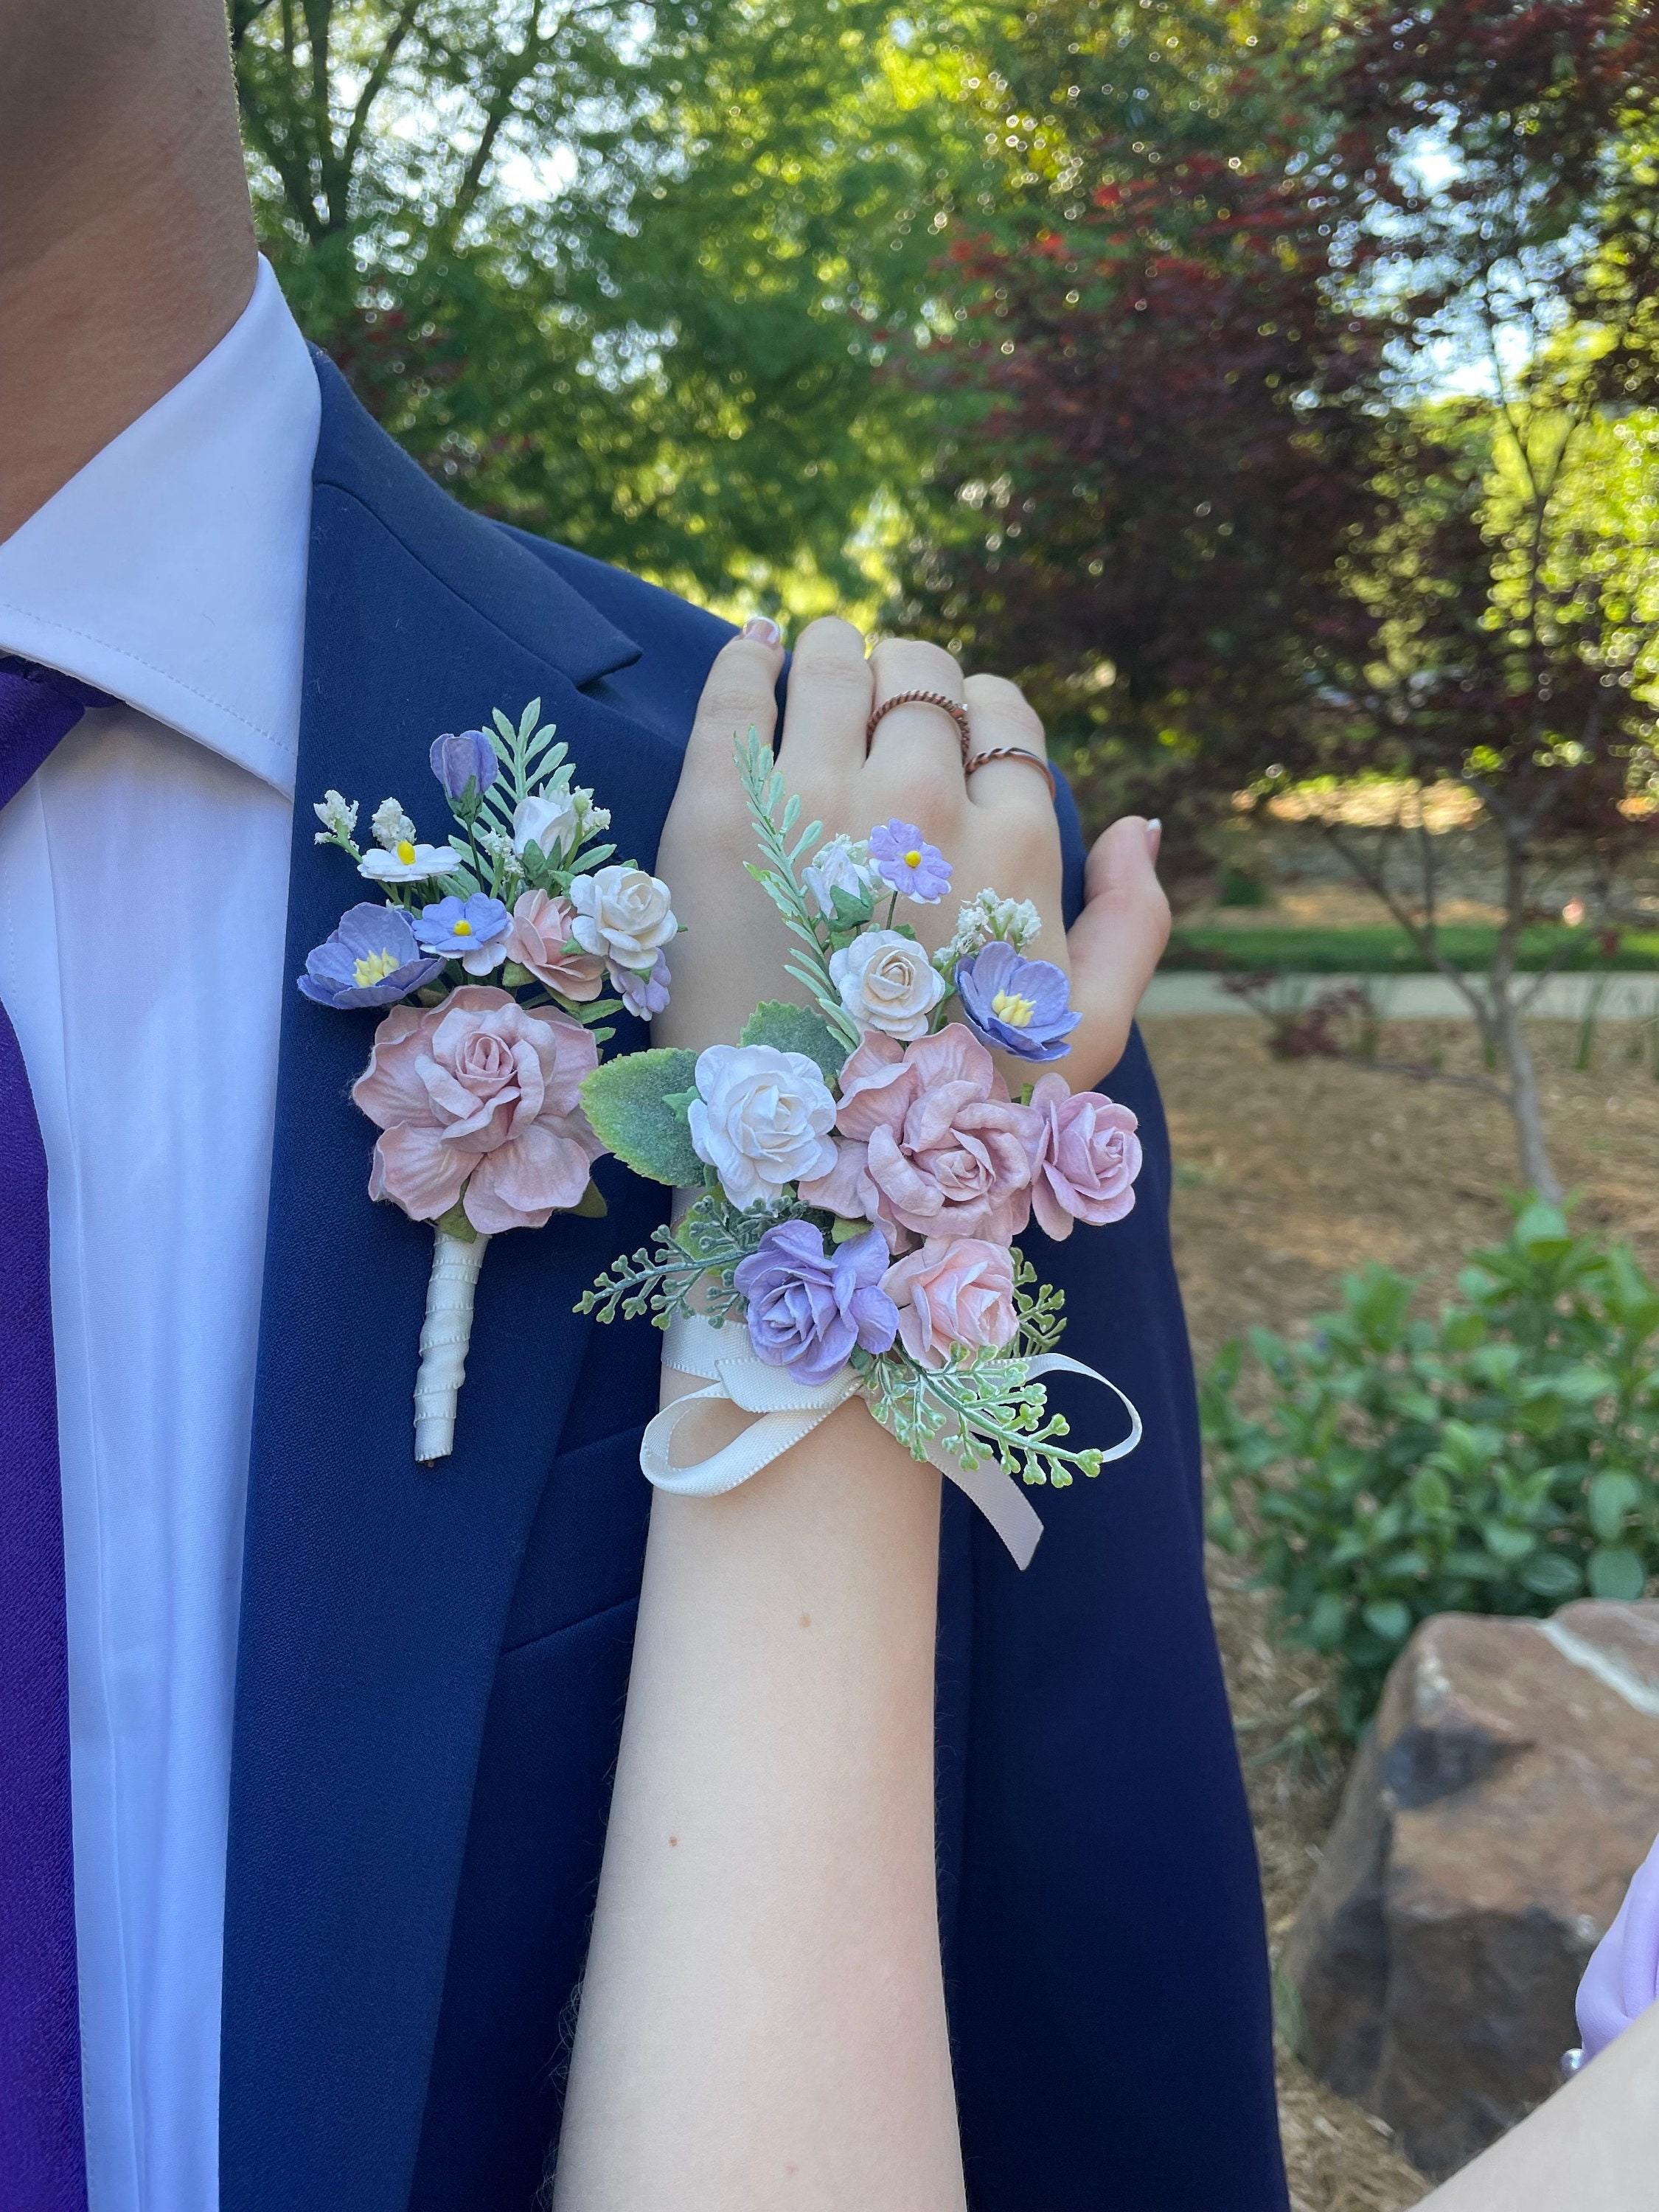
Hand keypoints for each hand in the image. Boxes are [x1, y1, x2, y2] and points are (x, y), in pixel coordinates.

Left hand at [655, 615, 1168, 1088]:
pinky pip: (738, 684)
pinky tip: (752, 653)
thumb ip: (1133, 926)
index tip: (943, 745)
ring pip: (834, 657)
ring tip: (814, 672)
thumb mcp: (1080, 1035)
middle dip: (905, 681)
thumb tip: (1137, 827)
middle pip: (920, 673)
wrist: (798, 1157)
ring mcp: (815, 794)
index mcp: (1011, 841)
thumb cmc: (950, 1102)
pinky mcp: (721, 806)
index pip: (1002, 714)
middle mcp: (922, 799)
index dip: (976, 719)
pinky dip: (746, 656)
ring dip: (831, 654)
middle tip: (875, 713)